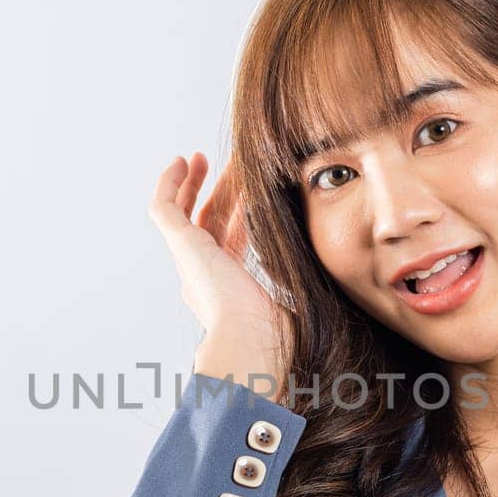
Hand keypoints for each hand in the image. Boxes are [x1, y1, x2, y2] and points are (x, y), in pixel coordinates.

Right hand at [147, 153, 288, 396]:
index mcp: (226, 288)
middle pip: (210, 219)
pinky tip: (181, 162)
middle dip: (220, 190)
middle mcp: (202, 273)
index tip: (253, 190)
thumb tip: (333, 286)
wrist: (250, 340)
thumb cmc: (276, 334)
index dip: (240, 212)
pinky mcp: (180, 245)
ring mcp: (189, 259)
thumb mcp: (297, 306)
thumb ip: (305, 294)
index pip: (230, 240)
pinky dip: (168, 184)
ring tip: (201, 157)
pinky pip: (164, 208)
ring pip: (186, 211)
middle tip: (232, 162)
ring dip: (195, 182)